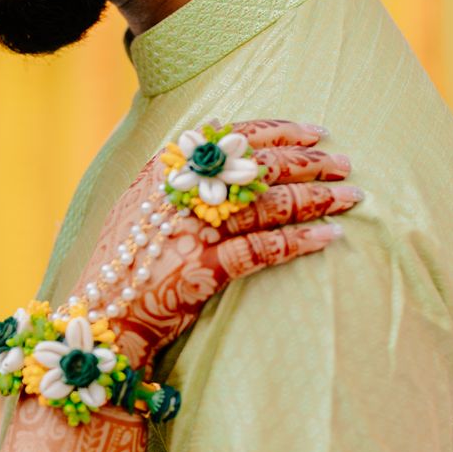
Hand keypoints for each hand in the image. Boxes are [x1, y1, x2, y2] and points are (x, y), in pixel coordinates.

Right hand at [78, 120, 358, 368]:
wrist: (102, 319)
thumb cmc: (125, 267)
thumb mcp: (140, 211)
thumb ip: (176, 186)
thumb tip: (222, 163)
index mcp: (164, 172)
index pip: (232, 138)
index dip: (280, 132)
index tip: (315, 133)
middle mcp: (179, 195)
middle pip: (259, 166)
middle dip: (310, 162)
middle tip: (346, 164)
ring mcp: (190, 232)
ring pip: (268, 203)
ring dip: (316, 197)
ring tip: (350, 198)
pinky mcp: (202, 270)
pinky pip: (263, 248)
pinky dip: (299, 239)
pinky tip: (327, 235)